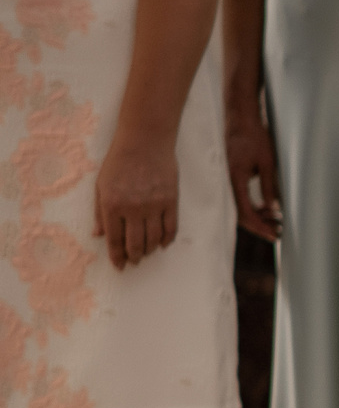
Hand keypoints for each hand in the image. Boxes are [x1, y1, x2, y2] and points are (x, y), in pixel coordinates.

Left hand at [93, 130, 177, 268]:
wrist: (145, 141)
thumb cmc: (119, 161)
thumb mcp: (101, 185)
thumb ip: (99, 212)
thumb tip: (99, 235)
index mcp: (111, 205)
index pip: (115, 240)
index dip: (117, 256)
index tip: (120, 266)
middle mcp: (133, 208)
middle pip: (135, 243)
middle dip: (134, 257)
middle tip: (135, 262)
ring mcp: (153, 206)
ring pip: (154, 239)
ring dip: (150, 249)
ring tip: (148, 252)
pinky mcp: (170, 201)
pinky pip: (171, 228)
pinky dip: (167, 239)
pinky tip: (163, 243)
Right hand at [224, 96, 282, 239]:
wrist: (241, 118)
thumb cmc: (254, 136)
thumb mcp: (267, 162)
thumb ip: (269, 186)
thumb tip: (273, 208)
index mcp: (235, 179)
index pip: (245, 212)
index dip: (260, 227)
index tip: (274, 235)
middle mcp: (228, 181)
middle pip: (241, 214)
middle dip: (260, 226)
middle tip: (279, 232)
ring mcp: (229, 179)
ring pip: (241, 206)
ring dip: (259, 216)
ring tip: (277, 221)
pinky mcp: (232, 176)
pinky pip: (241, 197)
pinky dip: (254, 205)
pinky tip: (267, 208)